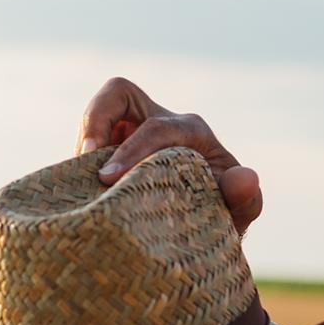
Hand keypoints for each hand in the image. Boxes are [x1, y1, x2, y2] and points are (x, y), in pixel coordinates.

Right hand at [74, 76, 263, 235]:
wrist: (199, 232)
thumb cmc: (219, 219)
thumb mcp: (237, 214)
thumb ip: (246, 199)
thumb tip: (245, 178)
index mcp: (191, 131)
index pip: (156, 128)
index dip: (131, 149)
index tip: (110, 179)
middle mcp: (160, 122)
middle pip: (119, 92)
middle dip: (96, 119)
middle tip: (85, 159)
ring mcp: (131, 132)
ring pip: (99, 111)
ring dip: (84, 139)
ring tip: (77, 177)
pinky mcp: (111, 148)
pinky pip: (87, 141)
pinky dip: (78, 161)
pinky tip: (78, 189)